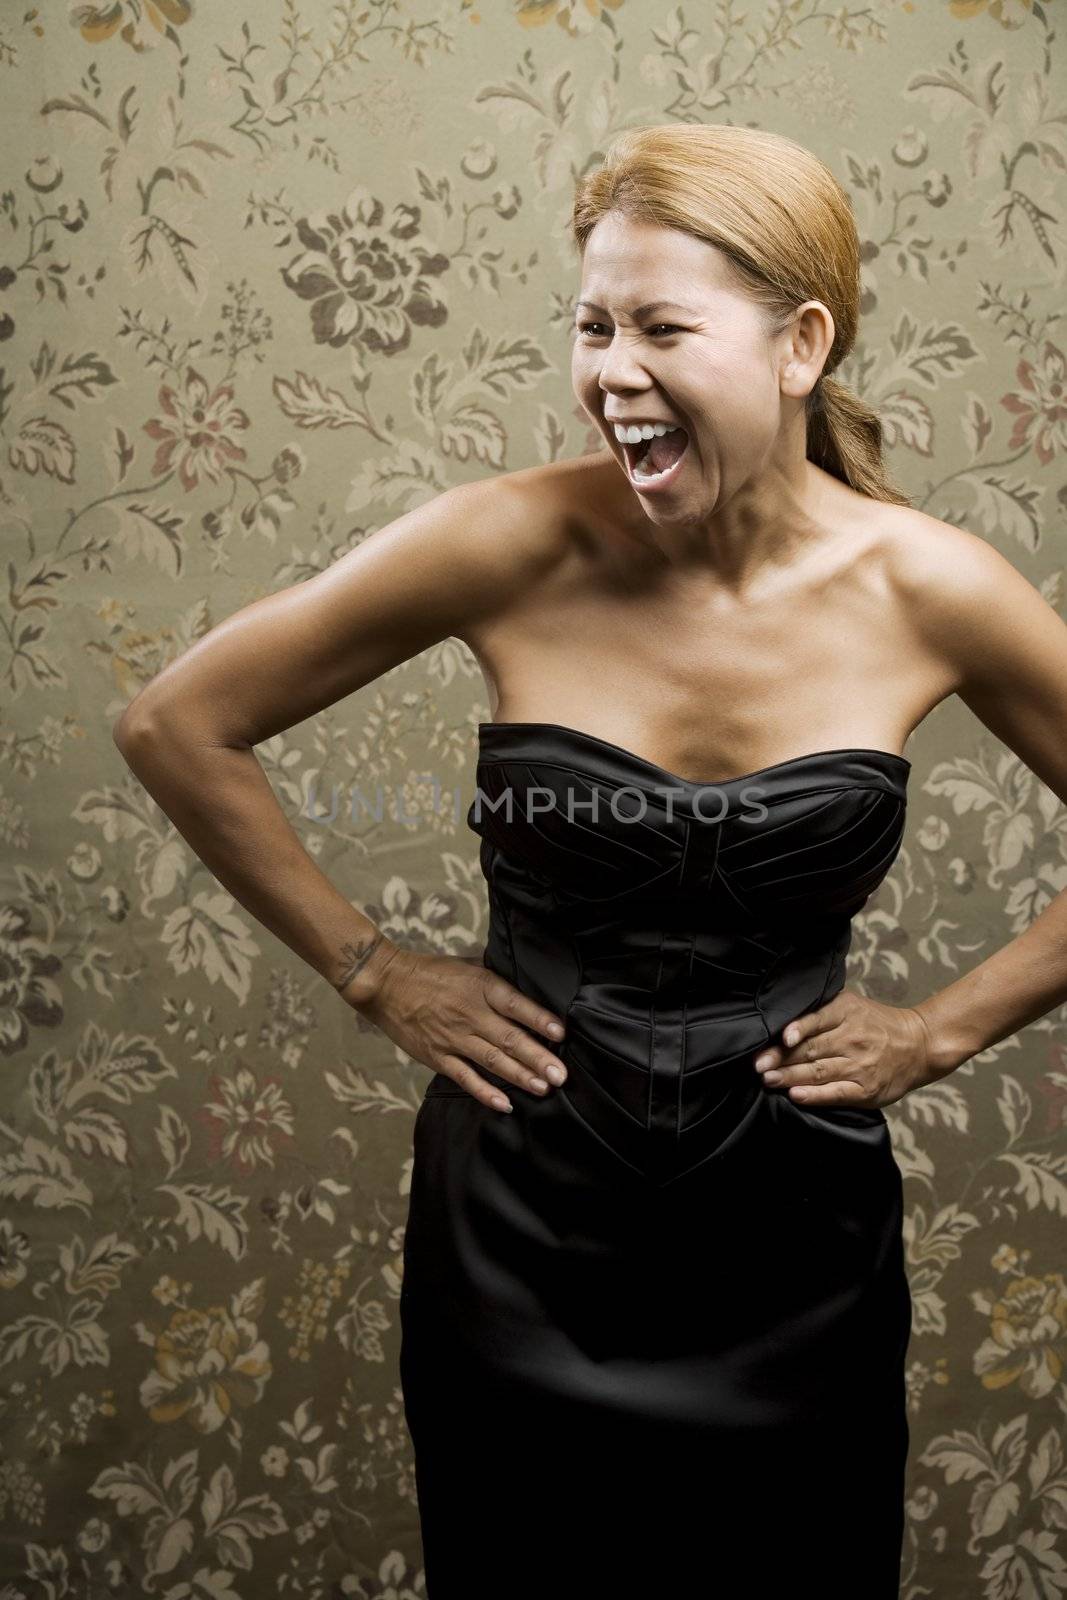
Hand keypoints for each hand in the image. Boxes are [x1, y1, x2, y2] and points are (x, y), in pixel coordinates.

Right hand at [351, 949, 566, 1113]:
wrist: (387, 984)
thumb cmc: (431, 972)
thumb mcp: (469, 966)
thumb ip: (496, 981)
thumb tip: (527, 989)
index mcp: (481, 987)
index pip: (516, 1005)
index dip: (539, 1020)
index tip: (561, 1034)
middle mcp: (470, 1014)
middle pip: (510, 1039)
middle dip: (538, 1058)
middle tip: (561, 1075)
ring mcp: (454, 1038)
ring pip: (493, 1061)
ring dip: (520, 1076)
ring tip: (544, 1088)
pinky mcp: (438, 1056)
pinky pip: (465, 1078)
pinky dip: (485, 1092)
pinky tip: (505, 1104)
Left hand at [752, 989, 939, 1107]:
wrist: (920, 1045)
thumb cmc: (877, 1025)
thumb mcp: (852, 1006)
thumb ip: (821, 1012)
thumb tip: (781, 1023)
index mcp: (846, 1012)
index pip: (816, 1020)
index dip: (795, 1029)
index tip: (779, 1039)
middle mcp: (852, 1038)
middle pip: (810, 1049)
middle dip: (780, 1058)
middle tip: (757, 1065)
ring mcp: (860, 1065)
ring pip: (818, 1072)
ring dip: (790, 1077)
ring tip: (768, 1079)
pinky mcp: (866, 1089)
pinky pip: (836, 1093)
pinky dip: (815, 1095)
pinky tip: (796, 1095)